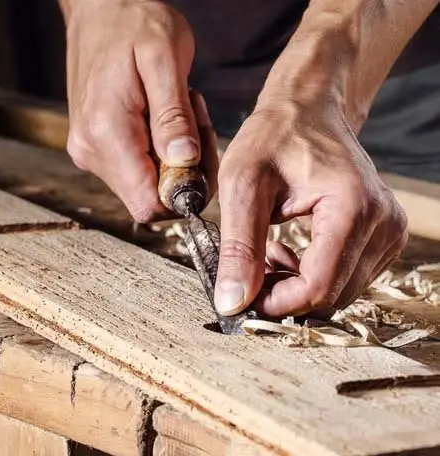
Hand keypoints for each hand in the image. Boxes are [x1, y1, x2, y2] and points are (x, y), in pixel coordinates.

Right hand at [63, 0, 217, 221]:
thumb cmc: (133, 22)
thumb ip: (173, 116)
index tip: (202, 155)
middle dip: (184, 171)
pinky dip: (157, 150)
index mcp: (107, 132)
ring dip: (173, 158)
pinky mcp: (92, 144)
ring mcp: (88, 149)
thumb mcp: (165, 59)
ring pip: (143, 183)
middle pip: (149, 197)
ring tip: (179, 109)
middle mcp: (90, 150)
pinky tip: (162, 114)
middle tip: (197, 122)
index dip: (184, 192)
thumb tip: (184, 163)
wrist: (99, 7)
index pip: (148, 203)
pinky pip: (133, 167)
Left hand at [214, 101, 408, 317]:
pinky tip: (285, 250)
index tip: (241, 298)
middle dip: (283, 294)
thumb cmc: (274, 137)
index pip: (318, 287)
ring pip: (339, 293)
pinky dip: (311, 276)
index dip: (276, 303)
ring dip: (295, 285)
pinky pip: (346, 279)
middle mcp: (383, 223)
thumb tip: (232, 303)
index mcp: (353, 207)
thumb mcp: (242, 185)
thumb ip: (239, 247)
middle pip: (331, 295)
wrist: (307, 110)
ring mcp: (389, 231)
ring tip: (265, 252)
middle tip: (247, 268)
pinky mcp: (384, 237)